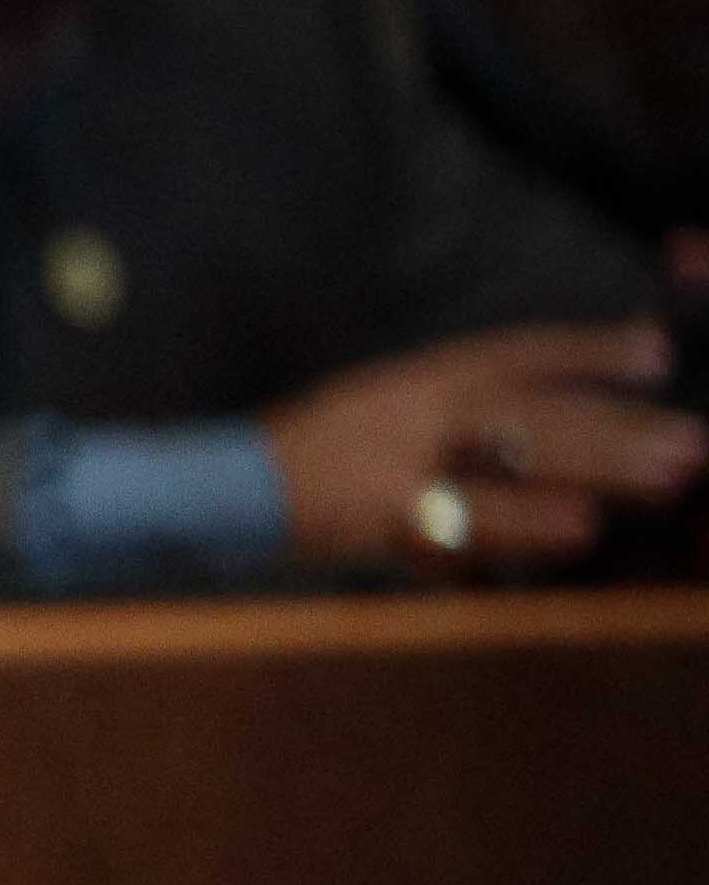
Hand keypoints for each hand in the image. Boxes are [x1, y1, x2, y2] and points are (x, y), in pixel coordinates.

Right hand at [263, 318, 698, 575]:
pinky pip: (465, 525)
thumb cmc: (306, 453)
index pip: (516, 354)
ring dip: (597, 471)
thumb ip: (453, 413)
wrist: (222, 490)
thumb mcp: (378, 408)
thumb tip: (546, 427)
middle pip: (535, 413)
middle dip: (621, 428)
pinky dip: (524, 529)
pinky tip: (578, 532)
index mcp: (415, 379)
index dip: (588, 351)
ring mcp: (400, 467)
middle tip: (693, 442)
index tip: (657, 353)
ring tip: (669, 478)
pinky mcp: (382, 521)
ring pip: (514, 463)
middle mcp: (415, 413)